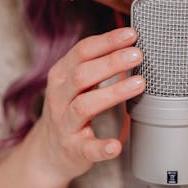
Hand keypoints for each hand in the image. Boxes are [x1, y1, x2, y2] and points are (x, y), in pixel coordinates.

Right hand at [31, 27, 143, 187]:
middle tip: (137, 54)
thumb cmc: (69, 108)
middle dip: (111, 62)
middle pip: (82, 74)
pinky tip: (116, 145)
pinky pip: (87, 148)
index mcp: (61, 75)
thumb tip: (131, 43)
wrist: (48, 152)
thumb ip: (97, 64)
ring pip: (85, 105)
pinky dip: (102, 147)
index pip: (82, 51)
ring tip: (139, 84)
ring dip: (113, 93)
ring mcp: (64, 124)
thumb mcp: (75, 82)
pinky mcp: (73, 149)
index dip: (107, 41)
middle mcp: (59, 97)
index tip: (131, 34)